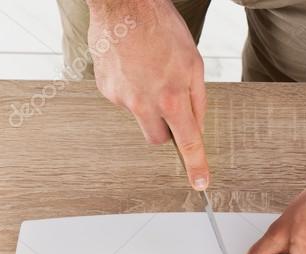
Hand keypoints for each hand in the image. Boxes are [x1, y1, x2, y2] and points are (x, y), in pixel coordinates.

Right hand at [87, 0, 208, 188]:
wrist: (123, 4)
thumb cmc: (161, 27)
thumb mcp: (194, 62)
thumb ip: (197, 99)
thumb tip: (196, 126)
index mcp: (172, 98)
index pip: (188, 143)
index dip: (196, 166)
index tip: (200, 183)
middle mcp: (144, 104)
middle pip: (157, 139)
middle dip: (166, 129)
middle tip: (169, 103)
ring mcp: (121, 99)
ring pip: (139, 117)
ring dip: (147, 104)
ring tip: (148, 71)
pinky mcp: (105, 90)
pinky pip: (123, 100)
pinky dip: (131, 88)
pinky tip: (133, 65)